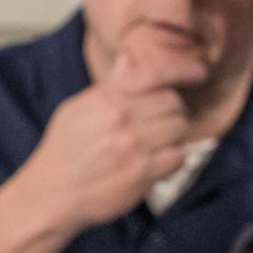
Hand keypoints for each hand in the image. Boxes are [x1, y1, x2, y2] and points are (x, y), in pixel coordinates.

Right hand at [19, 41, 205, 230]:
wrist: (52, 193)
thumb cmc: (63, 150)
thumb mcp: (77, 109)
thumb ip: (109, 86)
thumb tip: (130, 58)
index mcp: (106, 98)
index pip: (154, 74)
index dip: (183, 70)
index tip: (199, 72)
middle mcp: (121, 119)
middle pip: (172, 102)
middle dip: (173, 109)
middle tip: (163, 119)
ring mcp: (132, 147)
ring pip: (178, 128)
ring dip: (174, 134)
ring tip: (159, 141)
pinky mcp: (141, 174)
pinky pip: (178, 157)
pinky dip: (173, 158)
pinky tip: (158, 161)